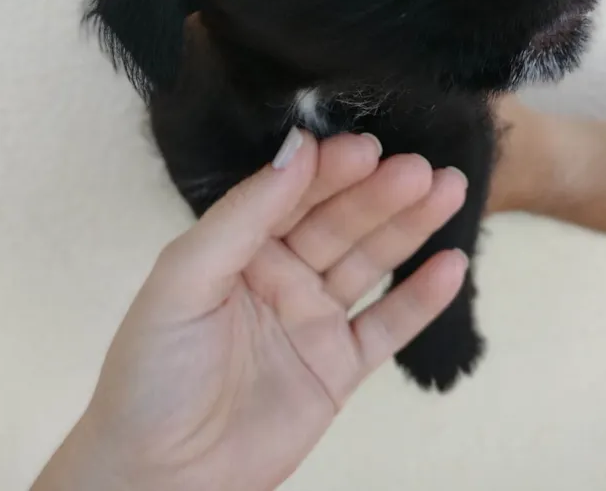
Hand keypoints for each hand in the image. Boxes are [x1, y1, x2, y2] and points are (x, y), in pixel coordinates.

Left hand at [33, 130, 466, 490]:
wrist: (160, 476)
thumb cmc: (154, 370)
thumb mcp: (185, 278)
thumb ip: (242, 214)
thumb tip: (297, 148)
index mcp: (240, 245)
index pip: (293, 194)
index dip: (329, 170)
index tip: (366, 148)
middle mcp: (281, 272)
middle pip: (339, 222)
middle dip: (379, 193)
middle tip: (420, 168)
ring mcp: (314, 319)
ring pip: (370, 263)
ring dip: (409, 227)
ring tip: (448, 190)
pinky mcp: (339, 368)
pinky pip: (387, 326)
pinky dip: (420, 298)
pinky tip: (451, 265)